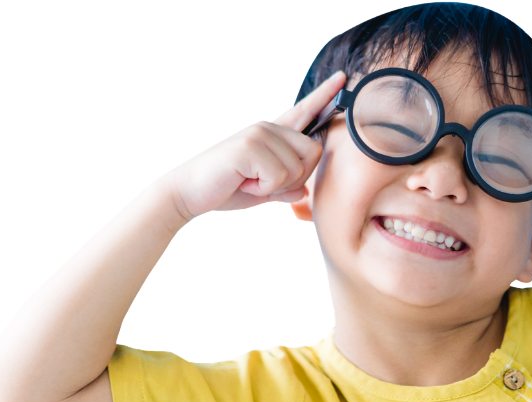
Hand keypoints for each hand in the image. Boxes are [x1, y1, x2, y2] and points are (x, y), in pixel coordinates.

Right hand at [162, 71, 345, 222]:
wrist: (188, 192)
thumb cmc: (224, 188)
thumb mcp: (262, 190)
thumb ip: (284, 188)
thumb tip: (303, 192)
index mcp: (272, 134)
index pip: (304, 111)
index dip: (325, 96)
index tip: (343, 79)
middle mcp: (268, 128)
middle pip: (313, 152)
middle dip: (296, 176)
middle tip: (263, 182)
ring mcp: (258, 134)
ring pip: (297, 170)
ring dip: (275, 186)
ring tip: (249, 181)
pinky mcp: (249, 146)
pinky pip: (279, 178)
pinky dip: (263, 190)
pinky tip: (243, 182)